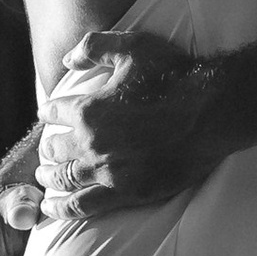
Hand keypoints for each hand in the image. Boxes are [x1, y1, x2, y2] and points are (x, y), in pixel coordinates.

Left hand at [36, 32, 230, 215]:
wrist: (212, 112)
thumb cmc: (175, 76)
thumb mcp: (132, 46)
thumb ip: (94, 47)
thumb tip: (67, 60)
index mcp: (88, 109)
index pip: (54, 112)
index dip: (49, 112)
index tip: (48, 114)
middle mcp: (91, 143)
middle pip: (54, 150)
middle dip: (47, 150)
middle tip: (46, 152)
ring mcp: (108, 172)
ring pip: (64, 180)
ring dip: (49, 179)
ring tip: (44, 180)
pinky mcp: (127, 193)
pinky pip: (84, 206)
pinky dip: (62, 208)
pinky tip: (51, 208)